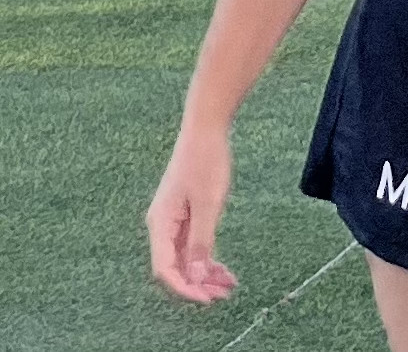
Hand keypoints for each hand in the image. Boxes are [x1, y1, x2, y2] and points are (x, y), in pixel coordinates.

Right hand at [145, 124, 238, 304]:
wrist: (206, 126)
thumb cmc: (205, 160)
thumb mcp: (208, 203)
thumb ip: (202, 241)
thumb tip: (196, 277)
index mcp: (160, 223)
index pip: (165, 269)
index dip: (185, 288)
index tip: (207, 298)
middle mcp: (163, 224)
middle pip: (176, 266)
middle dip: (198, 283)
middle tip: (224, 294)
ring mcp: (174, 218)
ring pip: (186, 256)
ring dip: (205, 273)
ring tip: (228, 285)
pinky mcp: (186, 211)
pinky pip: (193, 243)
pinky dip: (207, 256)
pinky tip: (224, 268)